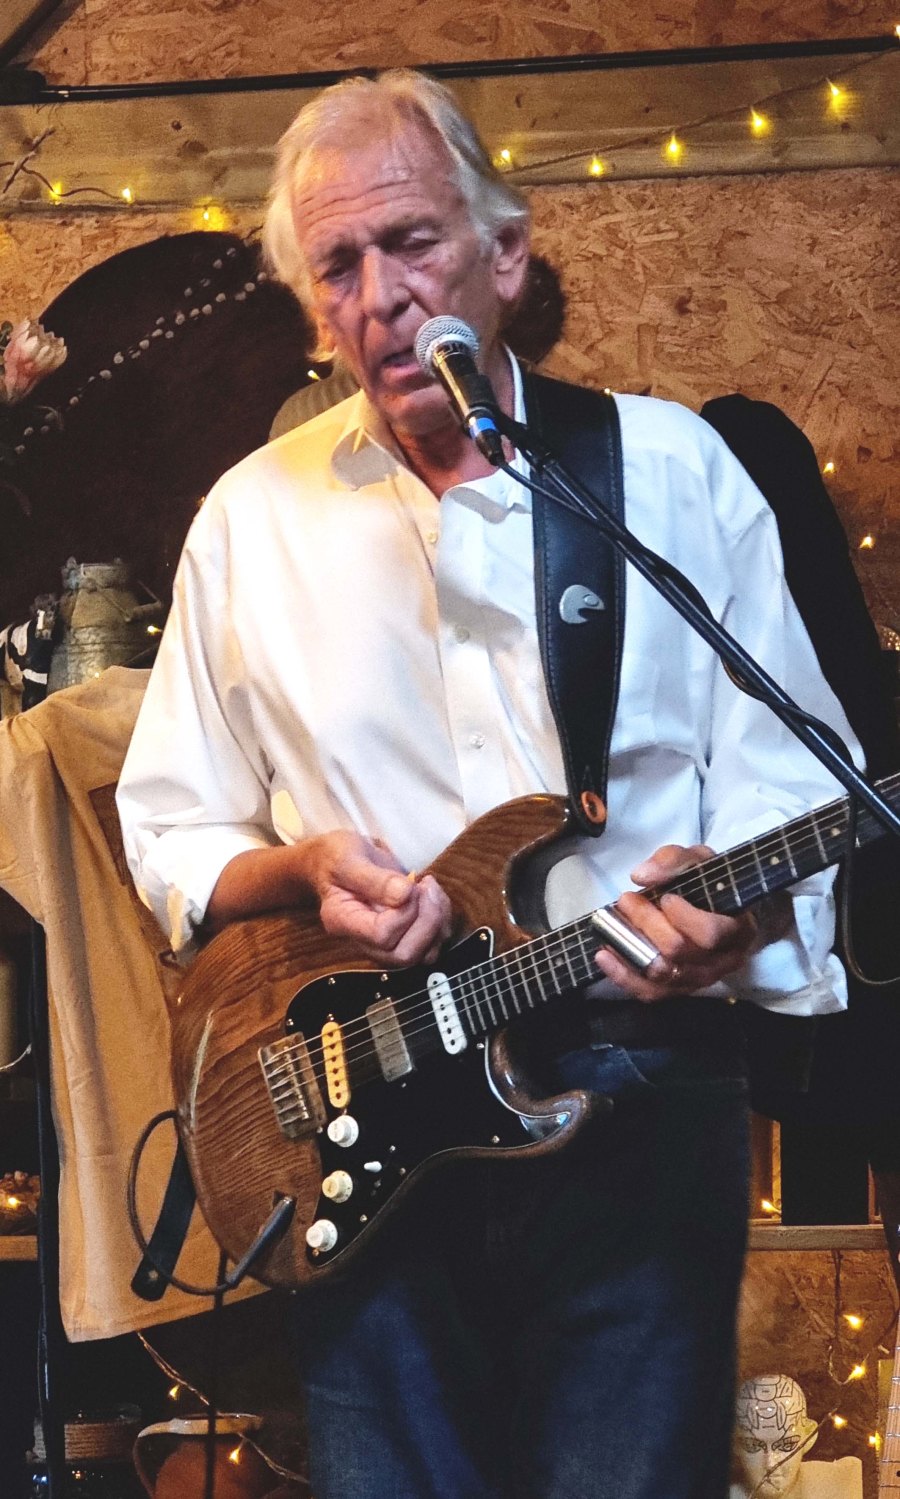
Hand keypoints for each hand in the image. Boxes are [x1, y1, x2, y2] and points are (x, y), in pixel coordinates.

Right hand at [303, 831, 453, 966]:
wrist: (333, 860)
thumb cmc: (335, 857)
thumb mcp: (347, 859)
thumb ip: (373, 878)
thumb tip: (405, 893)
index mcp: (344, 921)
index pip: (382, 936)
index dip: (404, 912)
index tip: (407, 884)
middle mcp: (364, 940)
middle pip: (404, 955)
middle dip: (427, 921)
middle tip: (426, 887)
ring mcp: (384, 942)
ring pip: (423, 954)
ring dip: (438, 921)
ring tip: (430, 888)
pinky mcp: (401, 935)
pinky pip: (431, 944)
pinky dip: (441, 921)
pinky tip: (432, 895)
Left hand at [592, 843, 763, 1002]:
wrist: (719, 911)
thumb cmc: (711, 885)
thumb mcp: (699, 861)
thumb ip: (674, 861)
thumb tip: (642, 875)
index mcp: (738, 930)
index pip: (710, 934)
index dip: (683, 917)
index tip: (666, 897)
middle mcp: (722, 961)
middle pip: (679, 952)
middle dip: (647, 924)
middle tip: (627, 899)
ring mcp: (700, 979)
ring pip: (663, 975)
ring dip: (631, 947)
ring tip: (611, 925)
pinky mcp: (678, 990)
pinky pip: (650, 992)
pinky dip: (623, 975)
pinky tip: (604, 955)